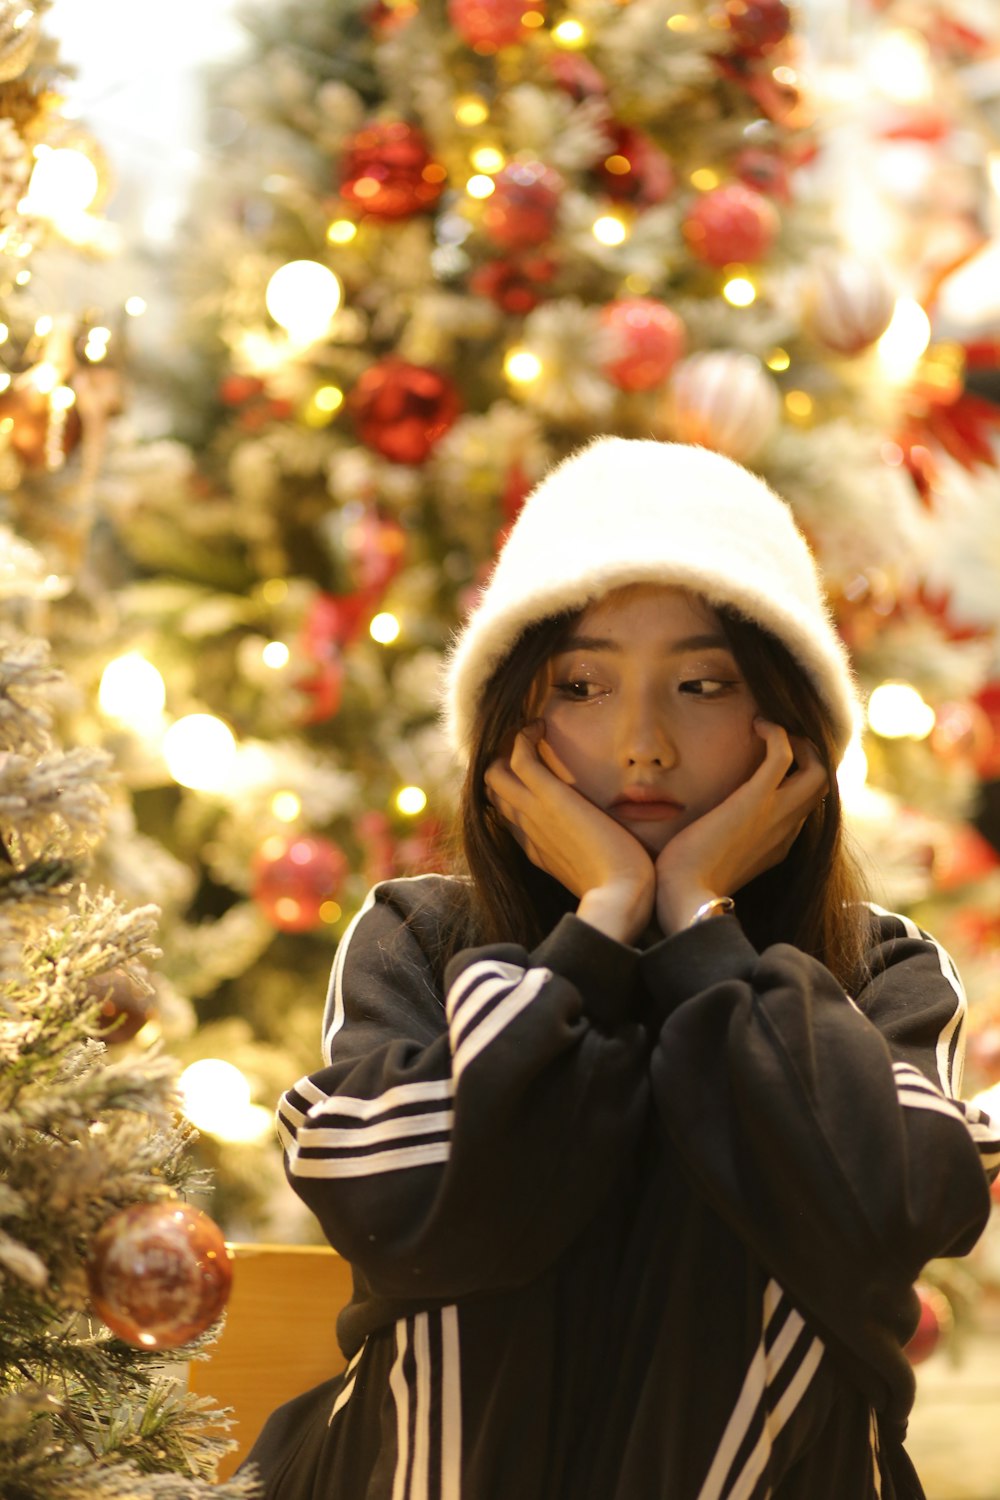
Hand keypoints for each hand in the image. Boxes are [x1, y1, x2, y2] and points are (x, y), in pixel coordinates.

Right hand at [485, 723, 654, 943]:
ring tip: (531, 731)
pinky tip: (541, 726)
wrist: (619, 898)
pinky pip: (519, 757)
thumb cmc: (620, 890)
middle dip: (502, 765)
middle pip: (492, 792)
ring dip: (509, 747)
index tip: (530, 774)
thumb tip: (607, 850)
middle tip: (527, 745)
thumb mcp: (597, 873)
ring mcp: (533, 813)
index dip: (511, 792)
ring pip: (494, 773)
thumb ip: (591, 857)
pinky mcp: (549, 798)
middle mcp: (527, 830)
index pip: (507, 815)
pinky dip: (524, 736)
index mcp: (536, 850)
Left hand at [654, 719, 827, 933]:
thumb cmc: (686, 882)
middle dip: (809, 755)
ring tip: (769, 731)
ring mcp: (776, 814)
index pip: (806, 805)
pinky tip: (756, 726)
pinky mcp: (757, 800)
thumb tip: (701, 830)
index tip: (773, 761)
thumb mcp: (713, 860)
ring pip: (819, 769)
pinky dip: (777, 733)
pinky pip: (783, 755)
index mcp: (778, 844)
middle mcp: (786, 829)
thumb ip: (721, 843)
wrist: (683, 896)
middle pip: (823, 785)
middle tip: (778, 740)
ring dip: (800, 742)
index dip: (798, 778)